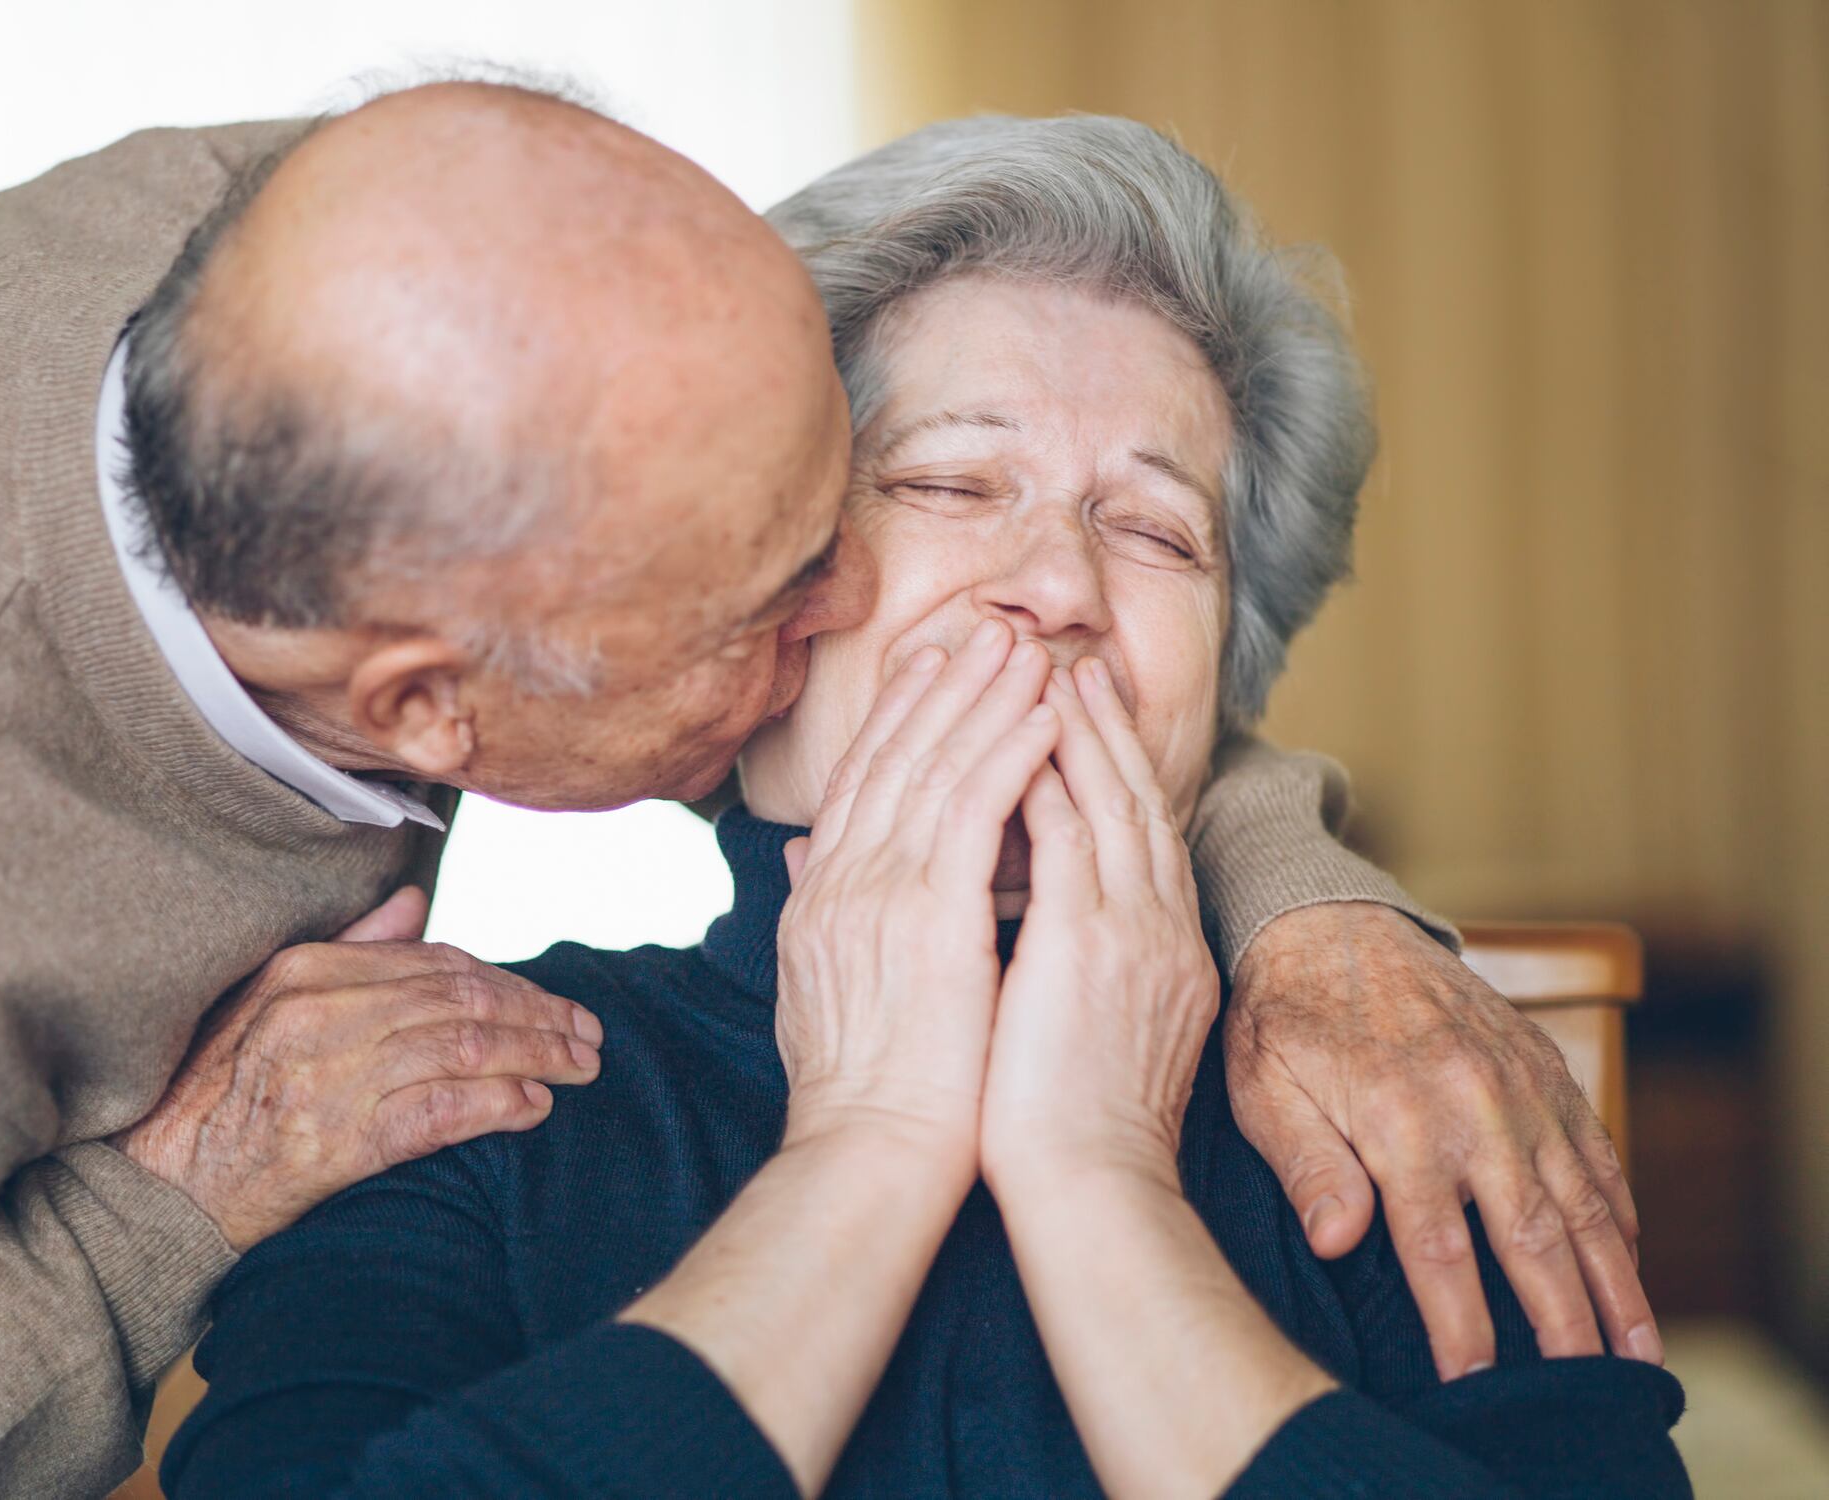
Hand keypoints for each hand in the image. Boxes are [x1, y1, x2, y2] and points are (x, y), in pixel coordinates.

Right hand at [116, 886, 602, 1249]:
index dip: (507, 979)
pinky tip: (535, 1108)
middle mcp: (321, 1016)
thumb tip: (414, 902)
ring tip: (580, 1067)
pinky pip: (440, 1114)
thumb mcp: (265, 1002)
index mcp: (306, 971)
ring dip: (538, 1057)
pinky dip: (497, 1106)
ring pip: (465, 1050)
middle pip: (463, 1001)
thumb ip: (348, 950)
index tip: (549, 999)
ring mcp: (329, 1078)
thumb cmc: (211, 1096)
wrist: (153, 1191)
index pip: (437, 963)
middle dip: (539, 1015)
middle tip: (588, 1033)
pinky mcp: (336, 1144)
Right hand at [776, 618, 1055, 1165]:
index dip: (897, 717)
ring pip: (934, 767)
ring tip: (1027, 652)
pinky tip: (1044, 718)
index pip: (860, 782)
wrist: (869, 1155)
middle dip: (943, 686)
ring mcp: (878, 892)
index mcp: (821, 896)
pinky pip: (970, 810)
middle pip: (894, 755)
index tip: (928, 665)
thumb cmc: (862, 1089)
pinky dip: (1008, 754)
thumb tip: (799, 859)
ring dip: (984, 701)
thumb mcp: (818, 988)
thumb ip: (813, 910)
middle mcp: (840, 879)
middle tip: (983, 629)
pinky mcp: (925, 914)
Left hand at [982, 659, 1218, 1192]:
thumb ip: (1054, 962)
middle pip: (1137, 804)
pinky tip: (1026, 737)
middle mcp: (1160, 930)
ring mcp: (1133, 933)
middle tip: (1078, 665)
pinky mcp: (1091, 945)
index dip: (1112, 772)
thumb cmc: (1063, 1128)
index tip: (1082, 719)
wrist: (1091, 1193)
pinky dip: (1051, 781)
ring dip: (1080, 733)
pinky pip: (1072, 837)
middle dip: (1106, 730)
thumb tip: (1009, 926)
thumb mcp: (1077, 1028)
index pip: (1137, 839)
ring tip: (1053, 673)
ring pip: (1111, 804)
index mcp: (1160, 951)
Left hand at [1225, 902, 1658, 1377]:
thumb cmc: (1280, 1017)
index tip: (1474, 1382)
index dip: (1462, 1325)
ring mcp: (1518, 1085)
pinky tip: (1626, 1260)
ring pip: (1583, 1200)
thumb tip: (1337, 1242)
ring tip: (1636, 1352)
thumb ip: (1305, 1165)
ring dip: (1615, 1281)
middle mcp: (1473, 1106)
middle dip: (1564, 1325)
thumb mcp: (1262, 1088)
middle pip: (1532, 1238)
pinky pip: (1595, 1149)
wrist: (1326, 921)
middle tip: (1586, 1391)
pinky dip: (1618, 1210)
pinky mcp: (1541, 1066)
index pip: (1439, 1250)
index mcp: (1399, 1121)